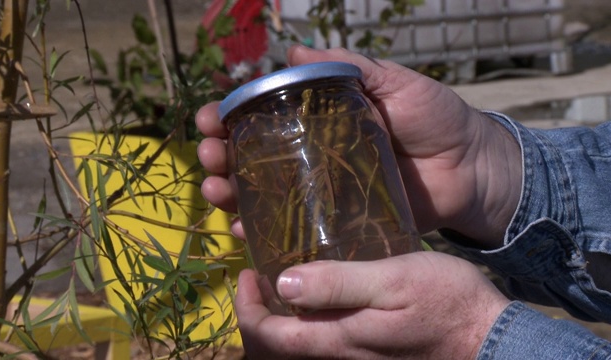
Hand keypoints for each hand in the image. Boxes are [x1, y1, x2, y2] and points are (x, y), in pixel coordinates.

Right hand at [196, 46, 520, 247]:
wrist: (471, 171)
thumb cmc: (437, 120)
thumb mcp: (395, 84)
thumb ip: (351, 68)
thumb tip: (294, 52)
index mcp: (320, 118)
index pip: (262, 113)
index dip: (229, 114)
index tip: (209, 116)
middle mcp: (312, 154)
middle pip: (250, 155)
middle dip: (219, 155)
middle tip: (209, 156)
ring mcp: (321, 191)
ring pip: (261, 193)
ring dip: (229, 193)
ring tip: (216, 193)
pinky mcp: (335, 224)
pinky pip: (291, 230)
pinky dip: (262, 232)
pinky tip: (243, 231)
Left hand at [235, 251, 510, 358]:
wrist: (490, 338)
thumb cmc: (446, 303)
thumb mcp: (393, 282)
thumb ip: (339, 284)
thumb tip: (284, 283)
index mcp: (337, 340)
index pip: (270, 335)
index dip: (247, 307)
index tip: (246, 272)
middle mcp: (340, 356)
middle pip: (279, 345)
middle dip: (259, 314)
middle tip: (258, 275)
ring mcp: (356, 357)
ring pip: (301, 344)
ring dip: (281, 316)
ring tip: (282, 279)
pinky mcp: (371, 352)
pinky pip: (324, 340)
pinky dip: (307, 320)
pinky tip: (320, 292)